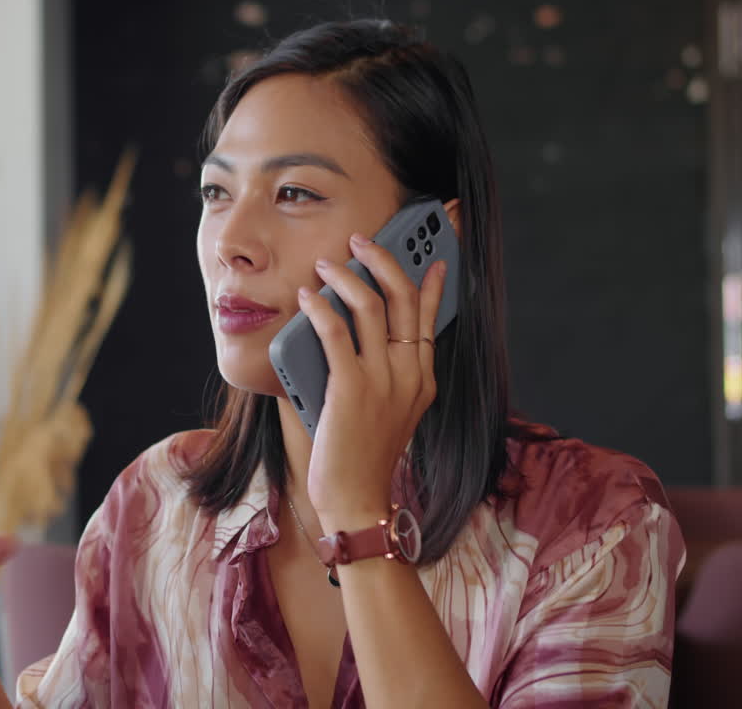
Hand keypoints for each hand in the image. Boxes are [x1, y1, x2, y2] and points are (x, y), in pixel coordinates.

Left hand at [297, 231, 446, 528]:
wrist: (357, 501)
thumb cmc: (363, 459)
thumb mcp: (389, 414)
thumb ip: (384, 376)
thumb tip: (352, 335)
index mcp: (422, 380)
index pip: (431, 318)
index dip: (431, 284)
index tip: (433, 257)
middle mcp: (409, 375)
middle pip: (403, 298)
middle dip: (383, 259)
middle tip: (361, 240)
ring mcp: (383, 381)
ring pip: (370, 307)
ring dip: (346, 276)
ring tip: (327, 263)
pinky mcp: (352, 389)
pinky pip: (336, 333)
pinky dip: (319, 309)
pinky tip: (307, 297)